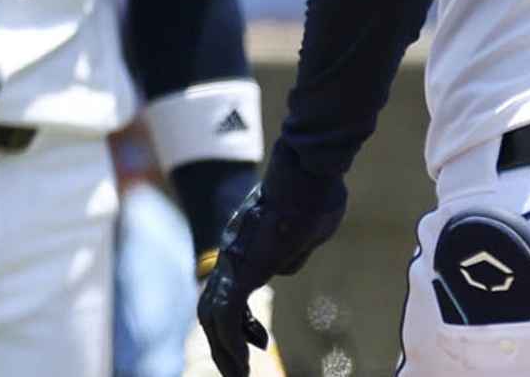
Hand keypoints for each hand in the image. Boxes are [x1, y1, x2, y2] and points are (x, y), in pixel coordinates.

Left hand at [196, 157, 347, 376]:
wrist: (309, 173)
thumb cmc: (316, 193)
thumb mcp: (308, 232)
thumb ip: (295, 251)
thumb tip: (285, 269)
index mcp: (248, 248)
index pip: (231, 293)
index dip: (242, 323)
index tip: (260, 342)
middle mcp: (233, 256)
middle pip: (213, 310)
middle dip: (223, 344)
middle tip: (237, 371)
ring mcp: (234, 263)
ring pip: (214, 318)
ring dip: (224, 351)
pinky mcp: (242, 270)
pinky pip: (227, 317)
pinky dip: (231, 344)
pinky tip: (243, 365)